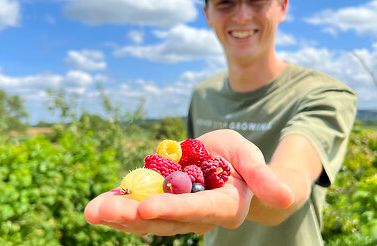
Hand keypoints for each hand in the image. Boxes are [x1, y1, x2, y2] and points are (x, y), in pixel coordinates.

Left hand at [84, 129, 292, 234]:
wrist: (223, 162)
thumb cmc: (239, 158)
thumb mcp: (251, 157)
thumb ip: (264, 176)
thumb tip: (286, 198)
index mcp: (222, 206)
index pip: (197, 210)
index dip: (172, 210)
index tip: (145, 208)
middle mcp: (197, 216)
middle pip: (164, 220)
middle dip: (132, 217)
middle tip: (101, 212)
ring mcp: (175, 211)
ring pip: (146, 218)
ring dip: (118, 215)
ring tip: (91, 211)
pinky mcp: (160, 202)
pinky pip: (138, 206)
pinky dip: (119, 205)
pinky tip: (97, 203)